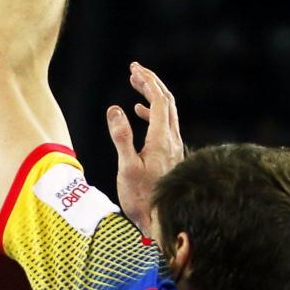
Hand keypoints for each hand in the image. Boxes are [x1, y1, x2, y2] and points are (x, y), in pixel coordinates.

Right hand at [106, 61, 181, 237]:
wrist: (159, 220)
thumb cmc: (141, 197)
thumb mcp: (127, 167)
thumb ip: (122, 137)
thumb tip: (115, 108)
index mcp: (162, 138)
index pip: (159, 100)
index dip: (147, 81)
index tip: (133, 69)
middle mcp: (172, 140)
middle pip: (166, 101)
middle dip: (151, 82)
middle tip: (135, 70)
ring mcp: (173, 147)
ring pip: (167, 112)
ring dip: (152, 96)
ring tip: (136, 84)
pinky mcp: (169, 154)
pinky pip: (164, 124)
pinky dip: (152, 112)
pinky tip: (140, 113)